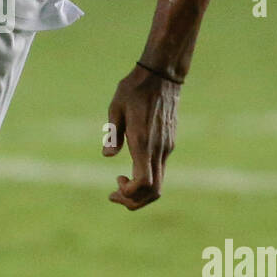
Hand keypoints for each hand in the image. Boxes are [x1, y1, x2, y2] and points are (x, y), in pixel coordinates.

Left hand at [102, 64, 180, 209]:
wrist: (162, 75)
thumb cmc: (134, 89)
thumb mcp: (116, 107)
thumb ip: (113, 134)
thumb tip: (107, 156)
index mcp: (143, 142)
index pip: (144, 183)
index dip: (129, 193)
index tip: (115, 184)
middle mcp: (158, 149)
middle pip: (154, 191)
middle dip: (134, 201)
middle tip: (115, 195)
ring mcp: (166, 147)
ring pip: (159, 183)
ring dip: (140, 192)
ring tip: (121, 184)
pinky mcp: (169, 143)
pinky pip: (160, 170)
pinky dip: (146, 179)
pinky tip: (131, 169)